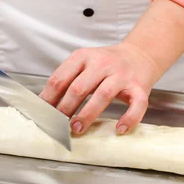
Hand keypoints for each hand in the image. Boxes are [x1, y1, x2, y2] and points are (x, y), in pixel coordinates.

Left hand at [39, 42, 158, 134]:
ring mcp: (122, 75)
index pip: (60, 78)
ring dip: (88, 114)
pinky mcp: (140, 87)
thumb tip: (46, 104)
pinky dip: (129, 118)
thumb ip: (67, 79)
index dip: (49, 98)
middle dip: (66, 108)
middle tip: (58, 124)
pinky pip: (137, 104)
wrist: (140, 55)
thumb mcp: (84, 64)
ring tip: (77, 128)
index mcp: (84, 57)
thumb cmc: (107, 64)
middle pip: (79, 87)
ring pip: (103, 95)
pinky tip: (119, 129)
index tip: (43, 113)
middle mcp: (103, 63)